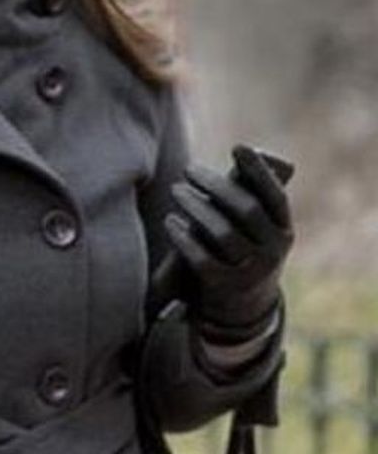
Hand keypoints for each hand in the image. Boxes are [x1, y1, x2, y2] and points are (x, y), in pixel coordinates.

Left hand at [163, 146, 293, 342]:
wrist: (243, 305)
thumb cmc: (243, 248)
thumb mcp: (256, 228)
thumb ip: (251, 196)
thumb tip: (251, 152)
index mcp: (283, 230)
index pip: (275, 196)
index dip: (259, 171)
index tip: (238, 147)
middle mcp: (273, 250)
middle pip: (245, 210)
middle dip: (215, 185)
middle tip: (188, 169)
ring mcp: (251, 271)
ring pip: (222, 232)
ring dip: (196, 207)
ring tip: (176, 190)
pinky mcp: (225, 286)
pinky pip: (202, 258)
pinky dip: (184, 237)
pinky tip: (170, 220)